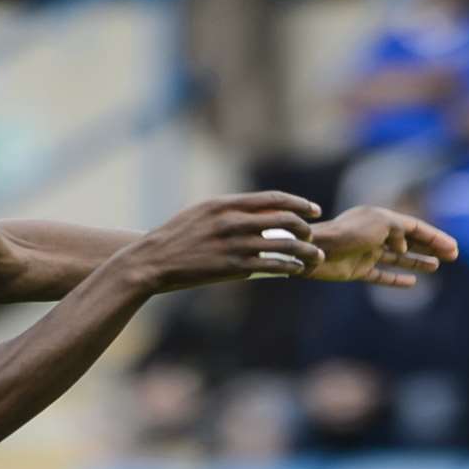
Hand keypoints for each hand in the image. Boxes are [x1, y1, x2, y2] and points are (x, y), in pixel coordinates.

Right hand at [113, 191, 326, 292]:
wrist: (153, 260)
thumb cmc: (176, 237)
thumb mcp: (200, 213)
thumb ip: (228, 210)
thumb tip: (254, 211)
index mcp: (226, 204)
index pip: (274, 199)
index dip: (299, 203)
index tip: (314, 209)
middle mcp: (233, 221)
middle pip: (285, 219)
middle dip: (305, 228)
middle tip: (313, 236)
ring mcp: (235, 244)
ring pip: (285, 244)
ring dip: (305, 251)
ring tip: (315, 257)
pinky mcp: (235, 266)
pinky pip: (273, 265)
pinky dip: (290, 267)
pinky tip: (296, 270)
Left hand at [309, 205, 459, 286]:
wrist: (315, 251)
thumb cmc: (347, 234)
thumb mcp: (380, 222)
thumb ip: (399, 230)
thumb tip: (404, 245)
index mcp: (379, 218)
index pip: (413, 227)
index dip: (434, 237)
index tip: (453, 248)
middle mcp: (373, 234)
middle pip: (408, 240)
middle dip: (430, 247)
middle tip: (452, 256)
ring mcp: (365, 253)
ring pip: (397, 257)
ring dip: (417, 260)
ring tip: (436, 266)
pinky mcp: (356, 270)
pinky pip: (381, 275)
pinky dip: (396, 279)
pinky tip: (411, 283)